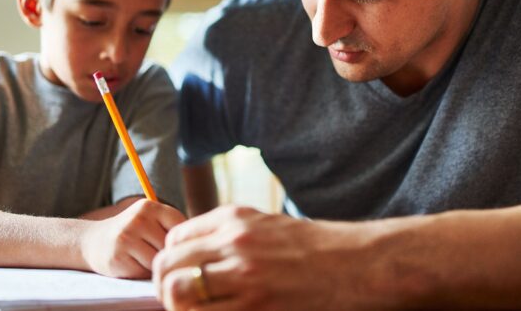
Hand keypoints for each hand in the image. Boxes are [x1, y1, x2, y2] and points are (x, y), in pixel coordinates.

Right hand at [81, 199, 185, 278]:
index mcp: (149, 206)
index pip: (180, 227)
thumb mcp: (149, 219)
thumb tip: (198, 244)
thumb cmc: (132, 232)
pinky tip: (132, 263)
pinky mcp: (118, 258)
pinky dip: (142, 272)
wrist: (94, 241)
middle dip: (164, 253)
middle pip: (169, 246)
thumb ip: (171, 226)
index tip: (166, 241)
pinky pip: (144, 272)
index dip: (177, 240)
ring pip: (158, 260)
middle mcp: (137, 219)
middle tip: (151, 250)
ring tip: (142, 256)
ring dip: (154, 264)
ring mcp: (126, 238)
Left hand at [153, 205, 381, 310]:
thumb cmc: (313, 248)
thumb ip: (226, 234)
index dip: (170, 260)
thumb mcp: (265, 225)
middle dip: (165, 286)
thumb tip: (190, 252)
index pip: (175, 238)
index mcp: (233, 219)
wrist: (354, 265)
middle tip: (175, 300)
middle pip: (168, 266)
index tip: (178, 274)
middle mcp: (233, 243)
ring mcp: (243, 277)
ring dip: (179, 307)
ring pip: (178, 295)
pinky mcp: (255, 307)